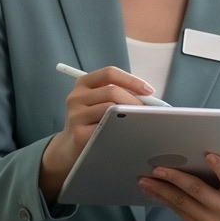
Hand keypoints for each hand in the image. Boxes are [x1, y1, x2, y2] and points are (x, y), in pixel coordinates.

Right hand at [38, 67, 158, 196]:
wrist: (71, 147)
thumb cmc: (92, 122)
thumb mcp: (98, 102)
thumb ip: (117, 94)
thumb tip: (148, 96)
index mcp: (82, 84)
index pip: (109, 73)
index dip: (131, 80)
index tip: (149, 91)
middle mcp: (76, 96)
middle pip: (112, 91)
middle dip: (134, 100)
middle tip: (148, 110)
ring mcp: (75, 115)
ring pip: (110, 108)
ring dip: (130, 114)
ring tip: (142, 120)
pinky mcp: (79, 133)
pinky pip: (106, 128)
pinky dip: (121, 128)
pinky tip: (128, 132)